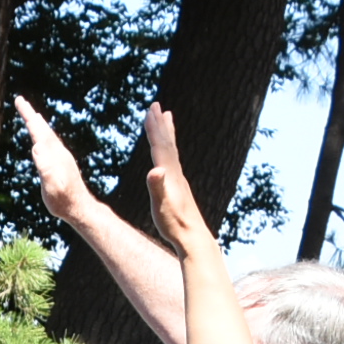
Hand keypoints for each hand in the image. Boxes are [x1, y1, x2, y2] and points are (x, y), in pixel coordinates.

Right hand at [14, 95, 91, 223]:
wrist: (79, 208)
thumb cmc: (64, 200)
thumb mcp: (52, 186)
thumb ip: (45, 167)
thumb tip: (36, 146)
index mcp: (53, 154)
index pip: (38, 131)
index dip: (28, 116)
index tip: (19, 100)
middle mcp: (58, 152)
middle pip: (43, 129)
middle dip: (30, 114)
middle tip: (20, 100)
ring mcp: (60, 157)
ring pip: (47, 135)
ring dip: (38, 124)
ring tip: (31, 115)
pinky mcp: (61, 164)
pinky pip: (49, 144)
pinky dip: (43, 136)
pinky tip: (42, 139)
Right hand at [141, 102, 213, 251]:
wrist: (192, 238)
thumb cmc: (174, 223)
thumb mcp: (161, 206)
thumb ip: (157, 187)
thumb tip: (155, 170)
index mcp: (169, 174)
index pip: (160, 146)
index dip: (154, 128)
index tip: (150, 109)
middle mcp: (176, 173)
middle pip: (167, 143)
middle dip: (160, 124)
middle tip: (156, 105)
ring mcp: (179, 179)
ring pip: (172, 150)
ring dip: (167, 133)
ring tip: (167, 118)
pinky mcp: (179, 187)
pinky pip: (173, 161)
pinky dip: (170, 150)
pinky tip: (168, 153)